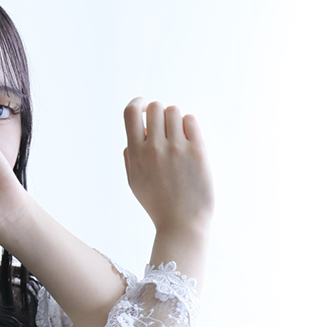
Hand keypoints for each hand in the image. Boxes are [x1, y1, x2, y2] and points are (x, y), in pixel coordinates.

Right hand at [123, 98, 213, 235]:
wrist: (181, 224)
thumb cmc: (158, 204)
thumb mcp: (134, 182)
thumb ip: (130, 157)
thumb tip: (135, 135)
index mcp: (135, 154)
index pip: (130, 112)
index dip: (137, 103)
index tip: (144, 106)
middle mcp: (154, 148)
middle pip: (155, 107)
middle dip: (159, 114)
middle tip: (165, 129)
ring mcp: (176, 149)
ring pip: (174, 111)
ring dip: (175, 119)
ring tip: (179, 136)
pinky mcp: (197, 151)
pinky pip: (191, 120)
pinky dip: (189, 125)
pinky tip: (189, 139)